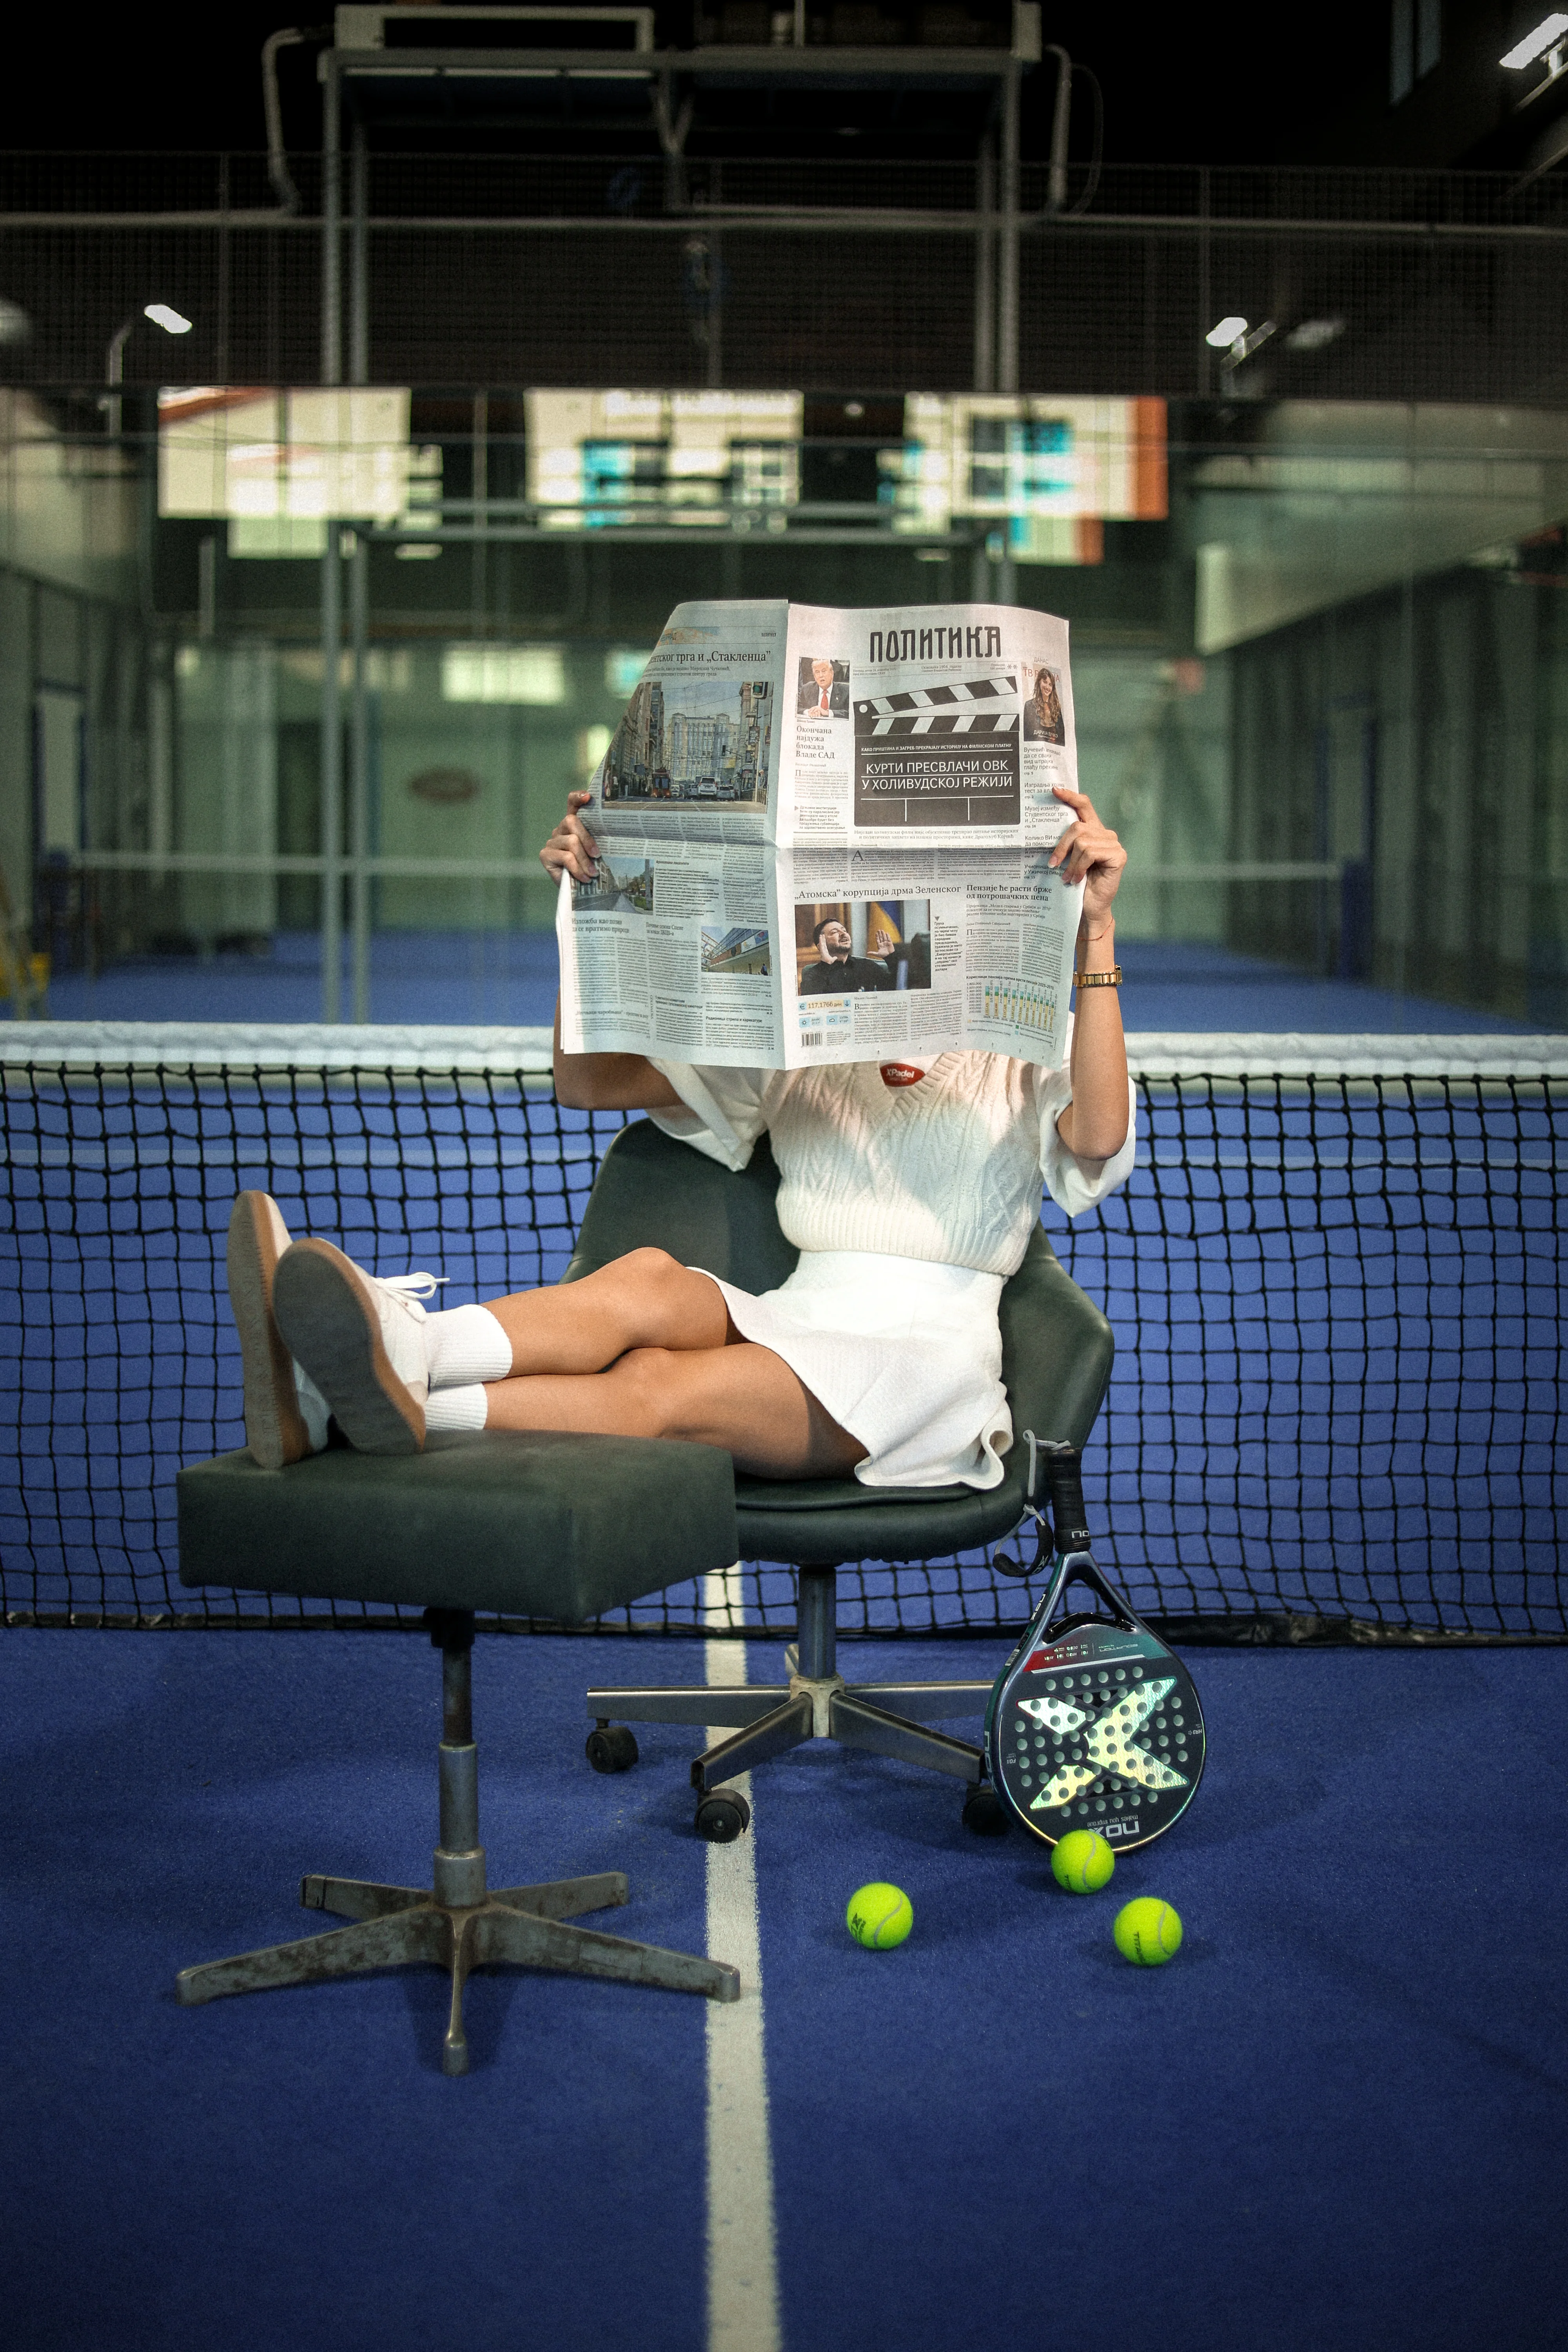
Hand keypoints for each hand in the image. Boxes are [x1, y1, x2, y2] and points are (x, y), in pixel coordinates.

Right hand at [540, 790, 599, 883]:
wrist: (577, 890)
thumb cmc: (589, 869)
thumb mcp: (595, 853)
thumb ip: (599, 841)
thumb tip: (613, 838)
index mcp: (574, 825)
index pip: (572, 804)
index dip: (578, 797)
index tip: (589, 797)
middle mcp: (561, 829)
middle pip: (572, 821)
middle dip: (587, 839)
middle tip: (598, 855)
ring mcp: (552, 841)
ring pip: (571, 841)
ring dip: (585, 860)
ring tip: (593, 873)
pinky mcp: (545, 855)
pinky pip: (565, 857)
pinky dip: (578, 868)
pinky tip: (584, 878)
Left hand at [868, 928, 895, 958]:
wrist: (889, 956)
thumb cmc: (884, 956)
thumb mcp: (877, 954)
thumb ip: (872, 953)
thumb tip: (867, 953)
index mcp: (880, 946)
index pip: (878, 940)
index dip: (877, 937)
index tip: (876, 933)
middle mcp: (883, 944)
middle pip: (881, 938)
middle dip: (879, 934)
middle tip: (878, 930)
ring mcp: (886, 943)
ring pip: (884, 937)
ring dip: (883, 934)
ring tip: (882, 930)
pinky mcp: (890, 943)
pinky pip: (889, 939)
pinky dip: (888, 936)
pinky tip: (886, 933)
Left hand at [1049, 785, 1125, 933]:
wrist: (1089, 908)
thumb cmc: (1076, 884)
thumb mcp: (1067, 859)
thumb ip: (1065, 842)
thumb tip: (1044, 828)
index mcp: (1093, 830)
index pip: (1084, 806)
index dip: (1070, 796)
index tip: (1054, 790)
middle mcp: (1105, 833)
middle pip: (1077, 826)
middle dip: (1061, 846)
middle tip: (1053, 864)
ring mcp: (1114, 843)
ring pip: (1083, 841)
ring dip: (1070, 862)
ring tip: (1066, 878)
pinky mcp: (1118, 855)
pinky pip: (1091, 852)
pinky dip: (1079, 867)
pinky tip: (1077, 879)